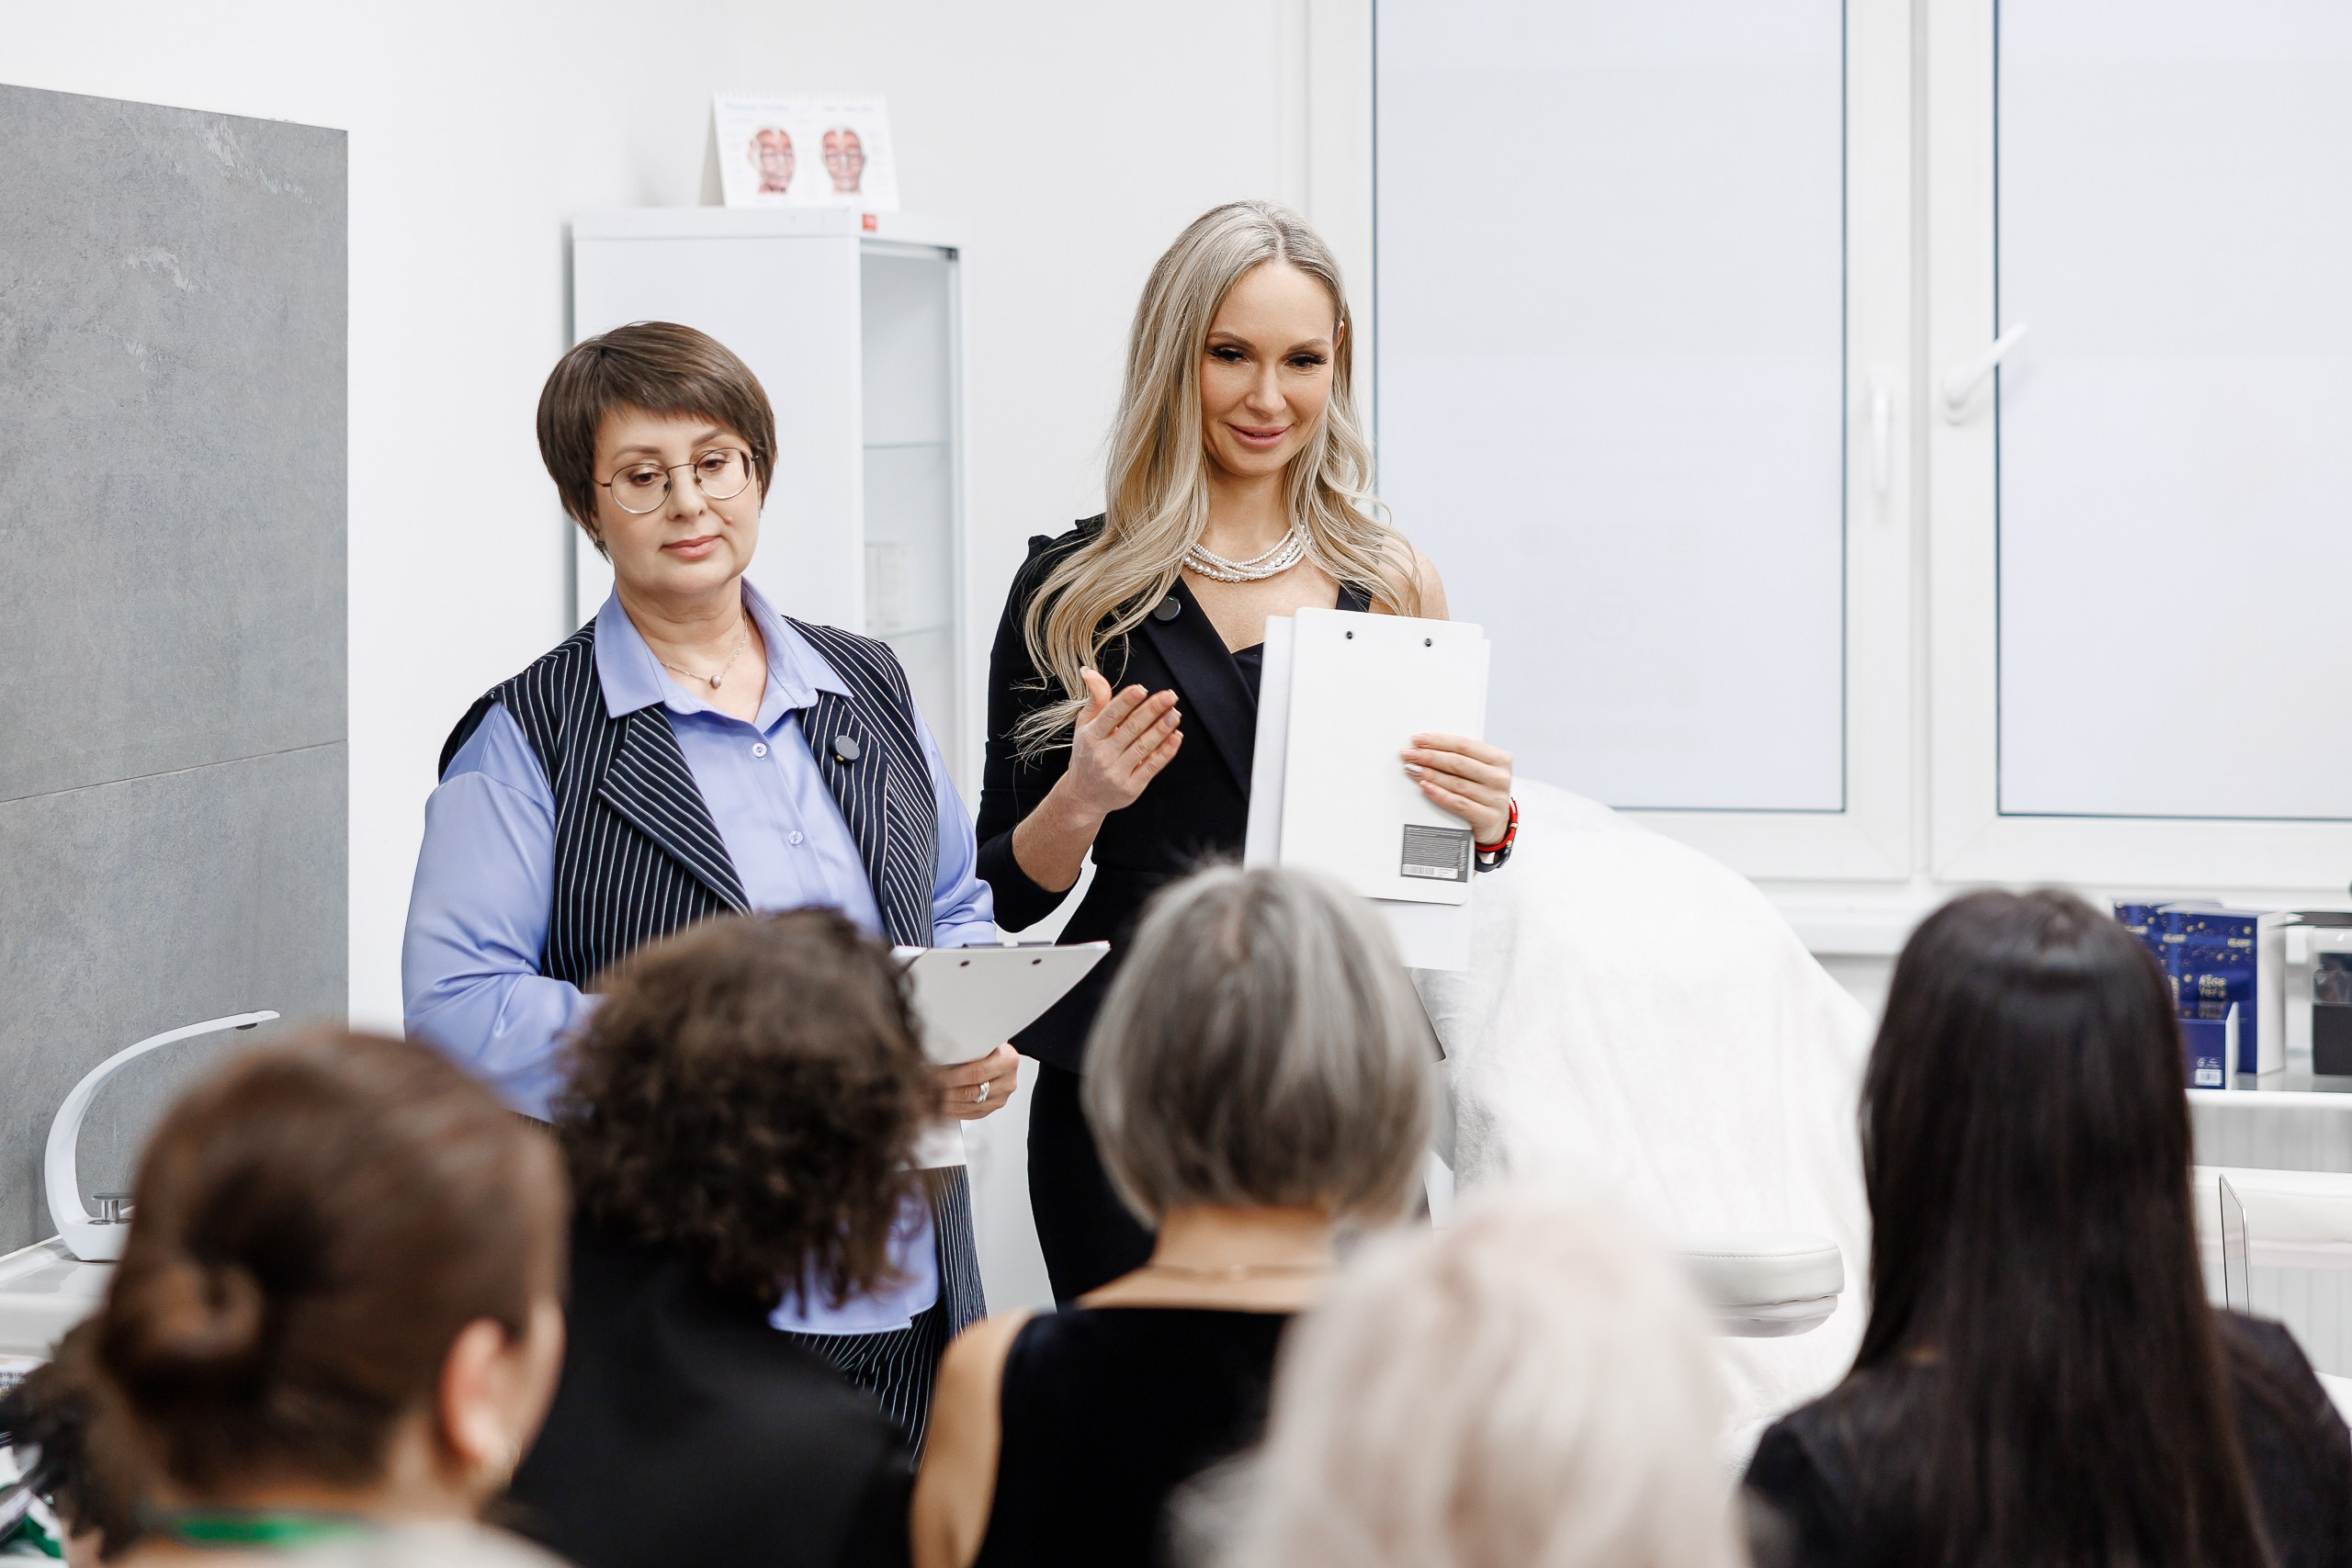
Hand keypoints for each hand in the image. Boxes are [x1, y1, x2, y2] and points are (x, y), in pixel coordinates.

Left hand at [935, 1043, 1019, 1120]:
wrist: (1001, 1052)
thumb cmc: (989, 1043)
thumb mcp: (980, 1039)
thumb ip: (966, 1049)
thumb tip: (936, 1057)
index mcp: (1007, 1061)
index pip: (974, 1073)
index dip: (950, 1076)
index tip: (932, 1076)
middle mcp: (1007, 1081)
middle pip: (970, 1092)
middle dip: (943, 1091)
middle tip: (925, 1088)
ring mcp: (1002, 1097)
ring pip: (968, 1106)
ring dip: (945, 1104)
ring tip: (928, 1097)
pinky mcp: (994, 1106)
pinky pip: (971, 1114)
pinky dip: (953, 1112)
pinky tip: (940, 1107)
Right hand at [1056, 669, 1181, 820]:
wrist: (1084, 795)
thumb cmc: (1087, 754)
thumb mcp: (1085, 726)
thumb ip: (1095, 700)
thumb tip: (1089, 672)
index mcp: (1091, 736)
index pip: (1110, 715)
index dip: (1126, 701)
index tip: (1142, 689)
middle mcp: (1102, 755)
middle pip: (1131, 729)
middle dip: (1152, 710)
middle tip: (1170, 696)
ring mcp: (1117, 772)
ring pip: (1144, 747)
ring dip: (1162, 729)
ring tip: (1175, 714)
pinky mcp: (1131, 787)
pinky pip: (1152, 766)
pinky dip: (1166, 751)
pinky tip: (1176, 737)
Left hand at [1402, 733, 1514, 844]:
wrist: (1496, 823)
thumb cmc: (1483, 790)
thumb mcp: (1480, 769)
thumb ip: (1461, 756)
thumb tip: (1427, 747)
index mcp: (1500, 759)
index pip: (1465, 745)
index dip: (1439, 741)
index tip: (1418, 739)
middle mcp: (1500, 778)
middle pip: (1458, 763)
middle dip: (1430, 757)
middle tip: (1410, 754)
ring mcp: (1496, 799)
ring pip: (1456, 783)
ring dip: (1430, 775)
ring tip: (1413, 769)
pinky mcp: (1488, 818)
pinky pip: (1458, 803)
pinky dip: (1439, 794)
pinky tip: (1426, 787)